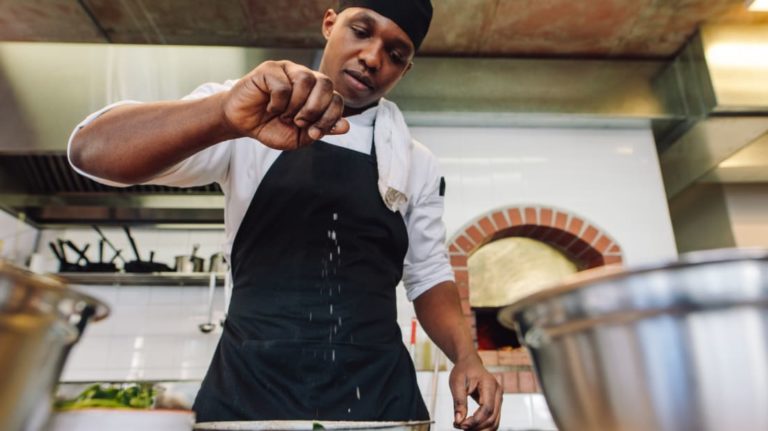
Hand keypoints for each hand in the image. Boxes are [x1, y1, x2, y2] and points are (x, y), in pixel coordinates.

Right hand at [221, 60, 349, 149]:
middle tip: (300, 122)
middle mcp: (305, 78)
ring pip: (306, 79)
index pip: (337, 98)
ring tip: (285, 115)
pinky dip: (278, 103)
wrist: (243, 124)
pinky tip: (271, 108)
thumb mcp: (300, 136)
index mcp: (317, 93)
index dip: (330, 118)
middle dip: (316, 108)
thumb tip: (345, 126)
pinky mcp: (269, 69)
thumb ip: (322, 130)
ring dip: (297, 105)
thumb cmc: (272, 127)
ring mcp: (288, 70)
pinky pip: (283, 84)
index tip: (314, 133)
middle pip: (326, 83)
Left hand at [449, 354, 501, 429]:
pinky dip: (482, 425)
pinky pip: (492, 419)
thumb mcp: (456, 383)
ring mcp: (498, 398)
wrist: (469, 363)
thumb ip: (458, 401)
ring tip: (463, 427)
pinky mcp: (496, 403)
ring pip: (494, 421)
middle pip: (492, 417)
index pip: (487, 408)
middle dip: (476, 426)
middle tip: (459, 427)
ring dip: (480, 428)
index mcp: (489, 384)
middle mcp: (498, 392)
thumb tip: (459, 420)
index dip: (475, 420)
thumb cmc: (463, 370)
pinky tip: (470, 425)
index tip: (461, 425)